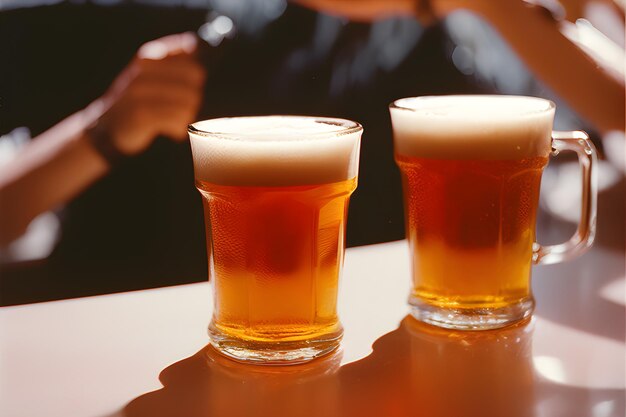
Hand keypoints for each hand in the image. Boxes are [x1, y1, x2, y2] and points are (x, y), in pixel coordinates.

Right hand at [94, 32, 205, 155]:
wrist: (107, 127)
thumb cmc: (138, 100)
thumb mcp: (150, 73)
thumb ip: (172, 59)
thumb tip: (197, 46)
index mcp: (149, 55)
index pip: (189, 47)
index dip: (196, 70)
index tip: (189, 85)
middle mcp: (143, 69)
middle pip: (195, 75)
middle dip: (195, 94)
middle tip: (184, 107)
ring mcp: (140, 92)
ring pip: (189, 100)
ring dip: (188, 114)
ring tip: (178, 120)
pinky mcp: (140, 115)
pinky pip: (176, 119)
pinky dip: (179, 127)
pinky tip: (173, 130)